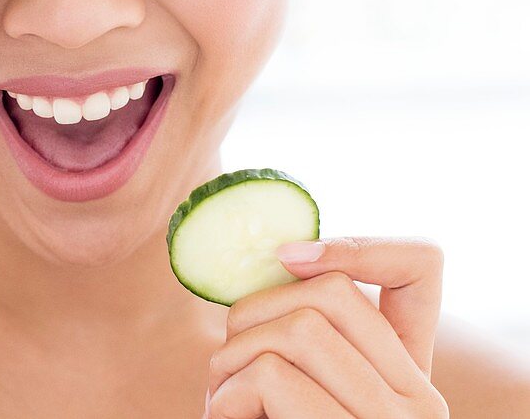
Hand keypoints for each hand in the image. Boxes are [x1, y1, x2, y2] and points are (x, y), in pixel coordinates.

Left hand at [203, 237, 448, 417]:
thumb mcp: (304, 395)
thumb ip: (305, 346)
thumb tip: (271, 264)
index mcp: (407, 376)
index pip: (421, 269)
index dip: (357, 243)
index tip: (286, 256)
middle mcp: (418, 400)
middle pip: (328, 293)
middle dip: (251, 314)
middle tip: (228, 364)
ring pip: (293, 330)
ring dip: (229, 359)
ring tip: (223, 401)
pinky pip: (270, 377)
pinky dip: (228, 396)